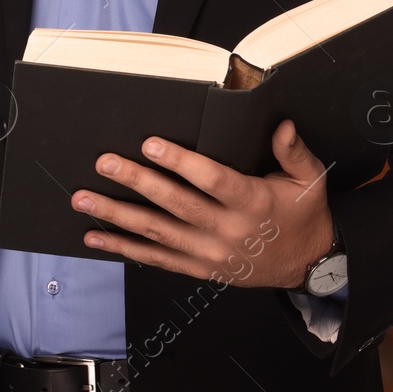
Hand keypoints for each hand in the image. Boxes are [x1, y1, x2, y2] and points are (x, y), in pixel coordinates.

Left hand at [70, 119, 335, 289]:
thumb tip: (282, 123)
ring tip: (83, 199)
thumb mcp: (309, 181)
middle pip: (175, 204)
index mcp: (253, 202)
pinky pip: (156, 259)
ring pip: (157, 232)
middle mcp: (227, 229)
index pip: (212, 180)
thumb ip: (293, 152)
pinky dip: (123, 248)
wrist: (308, 266)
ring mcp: (210, 252)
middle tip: (104, 163)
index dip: (181, 163)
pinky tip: (95, 236)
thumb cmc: (303, 215)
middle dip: (137, 182)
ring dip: (117, 215)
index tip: (150, 144)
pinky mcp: (199, 268)